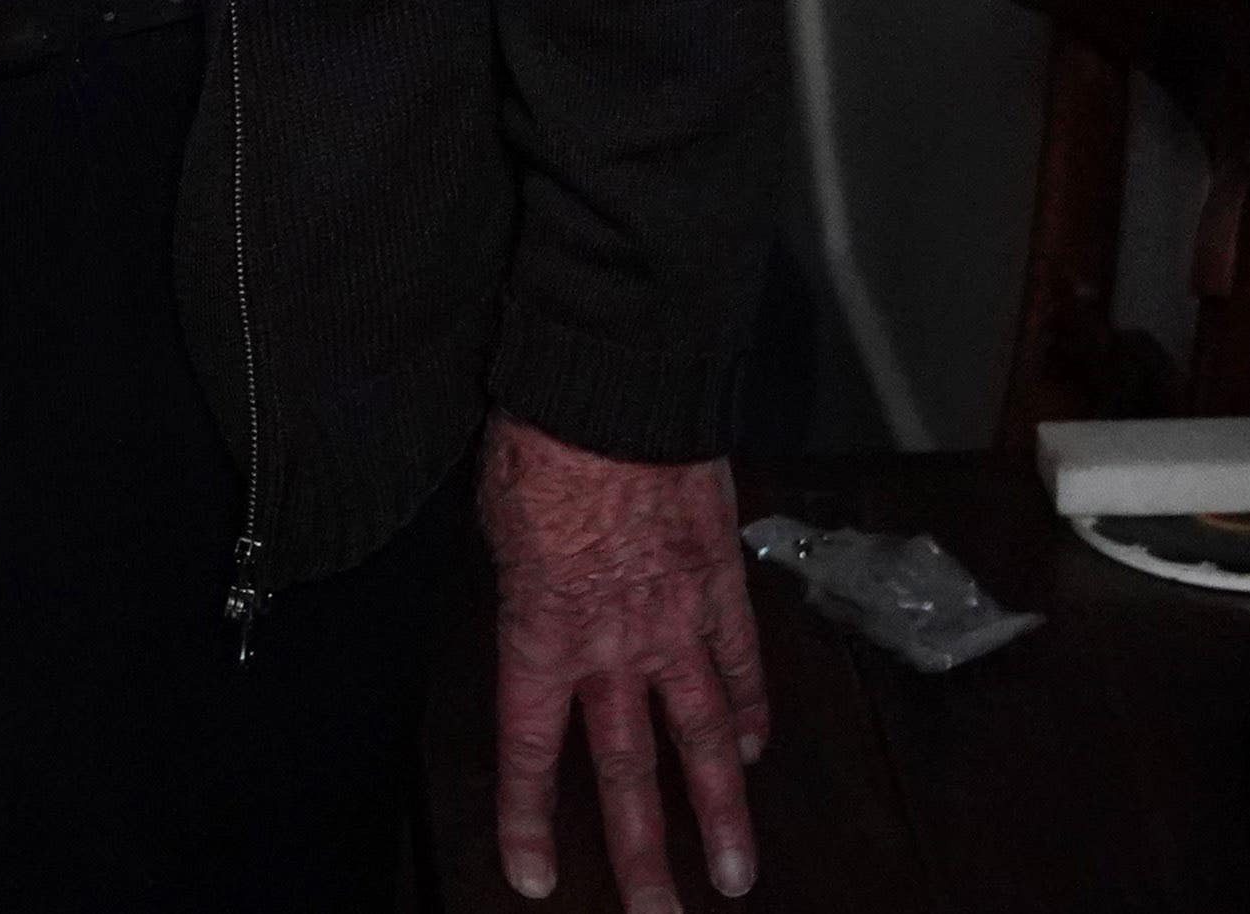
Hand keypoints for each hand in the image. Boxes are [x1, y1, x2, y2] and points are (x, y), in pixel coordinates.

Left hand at [477, 412, 764, 906]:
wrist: (615, 385)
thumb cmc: (541, 440)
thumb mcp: (498, 523)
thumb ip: (524, 587)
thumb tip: (536, 600)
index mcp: (541, 632)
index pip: (529, 749)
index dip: (528, 819)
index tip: (536, 876)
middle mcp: (611, 645)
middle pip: (625, 770)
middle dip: (641, 853)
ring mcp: (675, 621)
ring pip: (701, 740)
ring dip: (720, 812)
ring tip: (735, 873)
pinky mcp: (721, 585)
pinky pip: (740, 664)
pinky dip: (748, 712)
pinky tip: (751, 751)